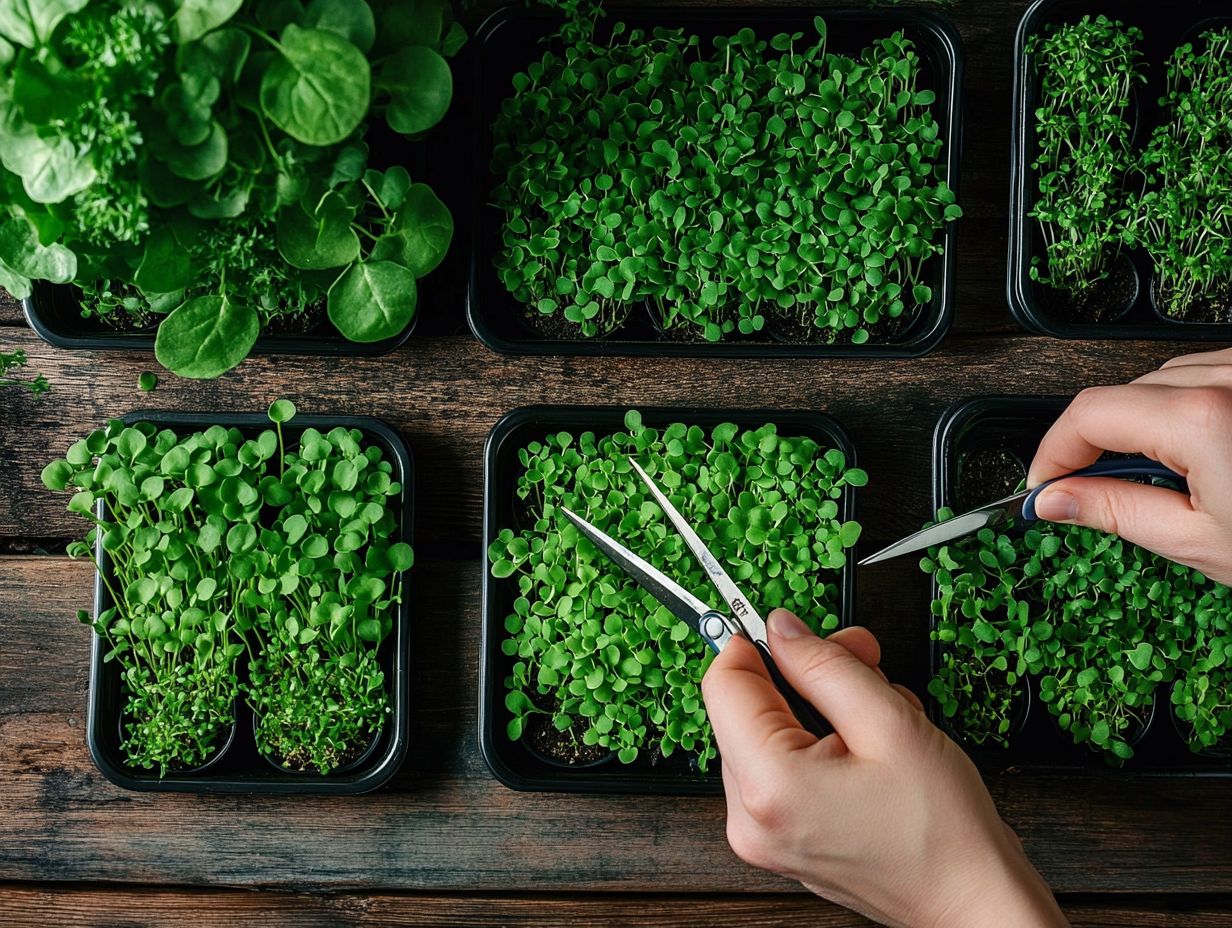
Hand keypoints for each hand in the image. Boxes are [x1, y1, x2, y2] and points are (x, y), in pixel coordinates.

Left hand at [703, 610, 1067, 927]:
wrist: (972, 901)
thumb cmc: (944, 832)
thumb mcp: (890, 722)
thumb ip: (825, 665)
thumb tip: (781, 629)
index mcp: (768, 785)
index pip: (724, 683)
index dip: (756, 642)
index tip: (794, 627)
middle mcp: (750, 816)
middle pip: (748, 707)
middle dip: (805, 675)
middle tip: (864, 662)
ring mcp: (763, 833)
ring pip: (769, 732)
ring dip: (821, 709)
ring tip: (881, 717)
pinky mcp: (780, 839)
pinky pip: (783, 766)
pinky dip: (821, 744)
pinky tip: (870, 748)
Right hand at [1028, 347, 1231, 584]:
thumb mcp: (1201, 542)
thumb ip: (1114, 512)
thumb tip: (1054, 500)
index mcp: (1200, 419)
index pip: (1088, 415)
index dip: (1052, 451)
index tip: (1043, 485)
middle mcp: (1228, 377)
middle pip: (1122, 395)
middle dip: (1096, 443)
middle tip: (1087, 494)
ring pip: (1163, 380)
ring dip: (1142, 424)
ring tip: (1158, 480)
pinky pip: (1208, 374)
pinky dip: (1185, 409)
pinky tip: (1201, 453)